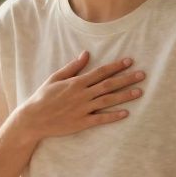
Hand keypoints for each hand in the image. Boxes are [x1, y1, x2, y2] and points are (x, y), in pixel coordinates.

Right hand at [12, 51, 145, 141]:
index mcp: (76, 82)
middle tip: (142, 75)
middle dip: (126, 79)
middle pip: (109, 85)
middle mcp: (82, 95)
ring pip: (108, 101)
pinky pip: (100, 119)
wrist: (33, 119)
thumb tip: (86, 54)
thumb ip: (73, 67)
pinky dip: (113, 116)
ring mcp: (83, 109)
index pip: (101, 72)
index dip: (116, 66)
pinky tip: (126, 113)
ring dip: (125, 96)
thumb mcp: (56, 77)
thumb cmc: (43, 97)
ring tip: (139, 92)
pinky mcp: (81, 122)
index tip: (129, 61)